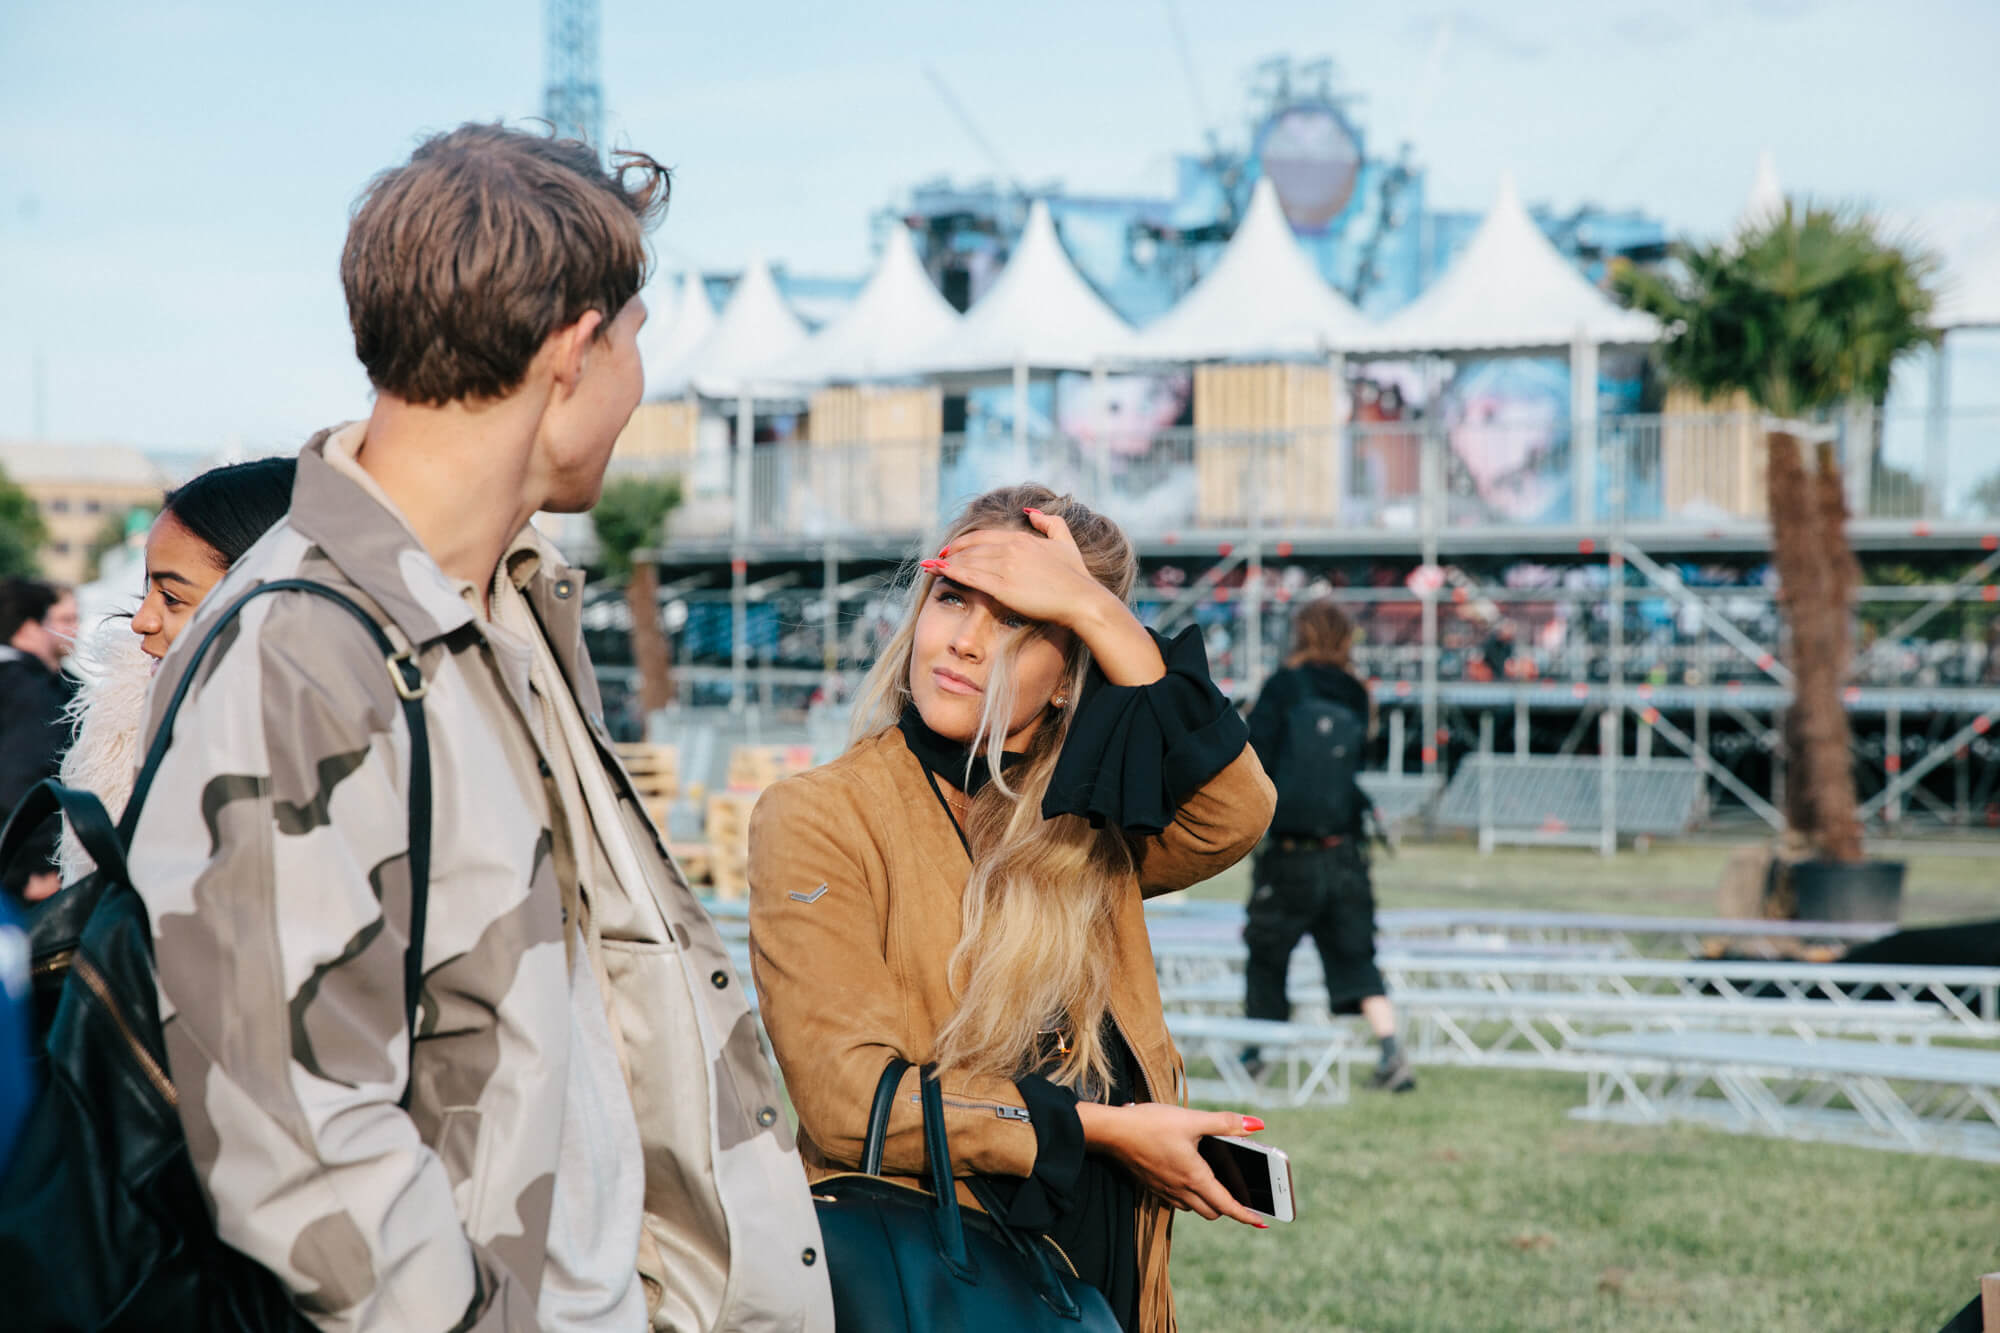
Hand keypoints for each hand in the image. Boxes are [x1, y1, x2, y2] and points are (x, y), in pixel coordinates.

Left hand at [921, 508, 1105, 633]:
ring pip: (967, 561)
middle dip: (951, 553)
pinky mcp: (1003, 586)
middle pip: (971, 548)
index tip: (952, 548)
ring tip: (930, 565)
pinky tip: (937, 571)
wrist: (1082, 599)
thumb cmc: (1076, 576)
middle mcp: (1011, 548)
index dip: (965, 542)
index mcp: (1022, 538)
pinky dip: (951, 572)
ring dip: (945, 562)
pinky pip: (970, 576)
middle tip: (937, 558)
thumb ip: (1049, 523)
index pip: (984, 537)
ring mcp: (1006, 567)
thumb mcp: (1065, 541)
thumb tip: (1029, 512)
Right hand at [1074, 1101, 1269, 1227]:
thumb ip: (1225, 1123)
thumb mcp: (1191, 1119)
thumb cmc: (1151, 1124)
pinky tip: (1187, 1176)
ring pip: (1194, 1207)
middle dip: (1228, 1208)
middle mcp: (1181, 1190)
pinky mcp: (1153, 1185)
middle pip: (1212, 1211)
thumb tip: (1256, 1126)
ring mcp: (1165, 1190)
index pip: (1227, 1205)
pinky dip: (1189, 1195)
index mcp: (1195, 1177)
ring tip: (1215, 1185)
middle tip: (1240, 1196)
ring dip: (1207, 1202)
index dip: (1247, 1215)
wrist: (1112, 1132)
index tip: (1262, 1221)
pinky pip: (1177, 1200)